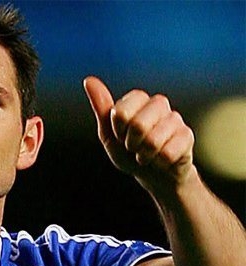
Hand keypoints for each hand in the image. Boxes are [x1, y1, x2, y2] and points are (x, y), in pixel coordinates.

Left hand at [83, 76, 195, 193]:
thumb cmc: (128, 152)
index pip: (121, 112)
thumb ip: (101, 107)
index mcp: (138, 99)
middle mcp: (158, 104)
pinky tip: (162, 160)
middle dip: (130, 144)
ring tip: (147, 154)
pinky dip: (159, 163)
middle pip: (138, 125)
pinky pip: (167, 153)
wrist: (153, 175)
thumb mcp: (108, 133)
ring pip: (153, 141)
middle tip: (133, 147)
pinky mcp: (187, 136)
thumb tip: (89, 80)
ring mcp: (175, 119)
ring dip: (144, 156)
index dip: (118, 130)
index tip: (120, 135)